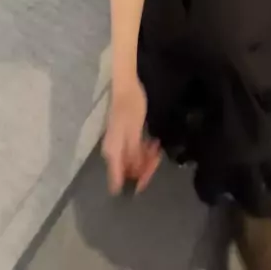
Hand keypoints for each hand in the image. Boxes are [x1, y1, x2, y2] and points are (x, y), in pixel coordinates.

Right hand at [102, 79, 160, 194]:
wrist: (126, 87)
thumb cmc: (130, 107)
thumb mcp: (134, 131)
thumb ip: (133, 154)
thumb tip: (133, 176)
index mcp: (112, 152)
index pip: (118, 180)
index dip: (134, 183)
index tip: (148, 180)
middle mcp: (112, 151)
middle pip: (127, 171)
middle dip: (144, 168)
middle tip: (158, 157)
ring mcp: (118, 145)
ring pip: (132, 161)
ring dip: (146, 158)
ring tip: (157, 148)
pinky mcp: (124, 138)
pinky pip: (134, 151)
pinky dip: (144, 150)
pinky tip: (153, 143)